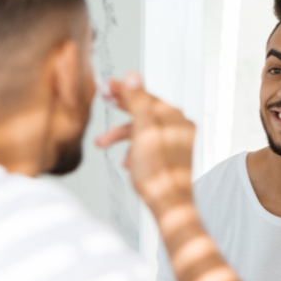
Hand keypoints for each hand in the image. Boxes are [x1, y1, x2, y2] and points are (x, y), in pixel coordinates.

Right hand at [95, 72, 196, 215]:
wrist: (169, 204)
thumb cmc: (157, 172)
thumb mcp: (143, 130)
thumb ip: (138, 101)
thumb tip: (133, 76)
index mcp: (173, 116)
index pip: (144, 95)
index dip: (123, 90)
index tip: (108, 86)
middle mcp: (179, 127)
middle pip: (145, 110)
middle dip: (121, 108)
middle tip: (105, 99)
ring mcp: (176, 142)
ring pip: (144, 129)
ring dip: (122, 135)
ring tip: (102, 143)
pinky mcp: (171, 157)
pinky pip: (148, 145)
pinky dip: (134, 148)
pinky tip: (126, 161)